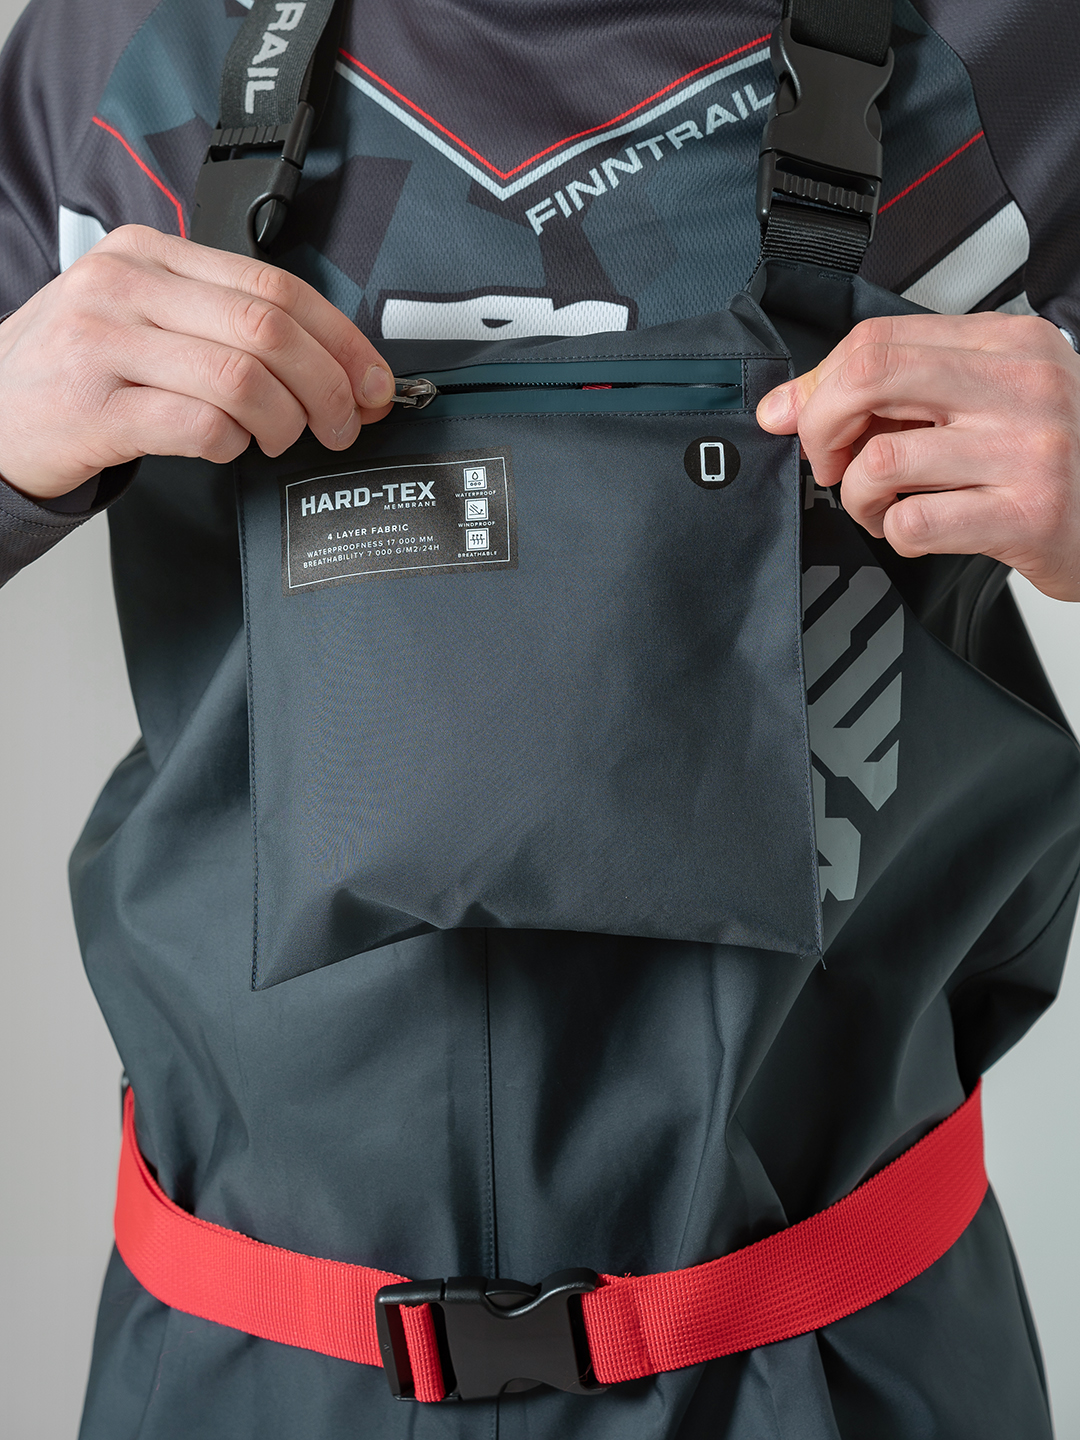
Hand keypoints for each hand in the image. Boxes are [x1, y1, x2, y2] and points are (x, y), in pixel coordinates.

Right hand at [0, 224, 395, 499]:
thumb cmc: (81, 372)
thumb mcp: (142, 317)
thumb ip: (226, 325)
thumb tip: (341, 367)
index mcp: (149, 253)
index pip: (275, 287)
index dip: (341, 339)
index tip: (374, 382)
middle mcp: (124, 286)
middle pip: (269, 330)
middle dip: (328, 387)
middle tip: (343, 425)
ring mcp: (103, 344)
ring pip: (242, 379)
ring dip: (285, 421)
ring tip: (280, 438)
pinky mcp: (92, 408)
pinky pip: (200, 425)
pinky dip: (231, 444)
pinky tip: (226, 446)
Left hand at [756, 312, 1079, 600]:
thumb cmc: (1058, 461)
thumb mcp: (992, 401)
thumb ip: (900, 392)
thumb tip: (790, 405)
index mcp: (1009, 343)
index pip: (879, 339)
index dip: (819, 382)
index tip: (797, 416)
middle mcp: (1022, 385)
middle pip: (869, 378)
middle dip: (821, 428)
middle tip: (829, 462)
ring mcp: (1027, 449)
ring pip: (879, 460)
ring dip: (857, 496)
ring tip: (881, 506)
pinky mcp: (1026, 514)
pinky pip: (913, 520)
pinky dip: (893, 533)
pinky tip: (914, 530)